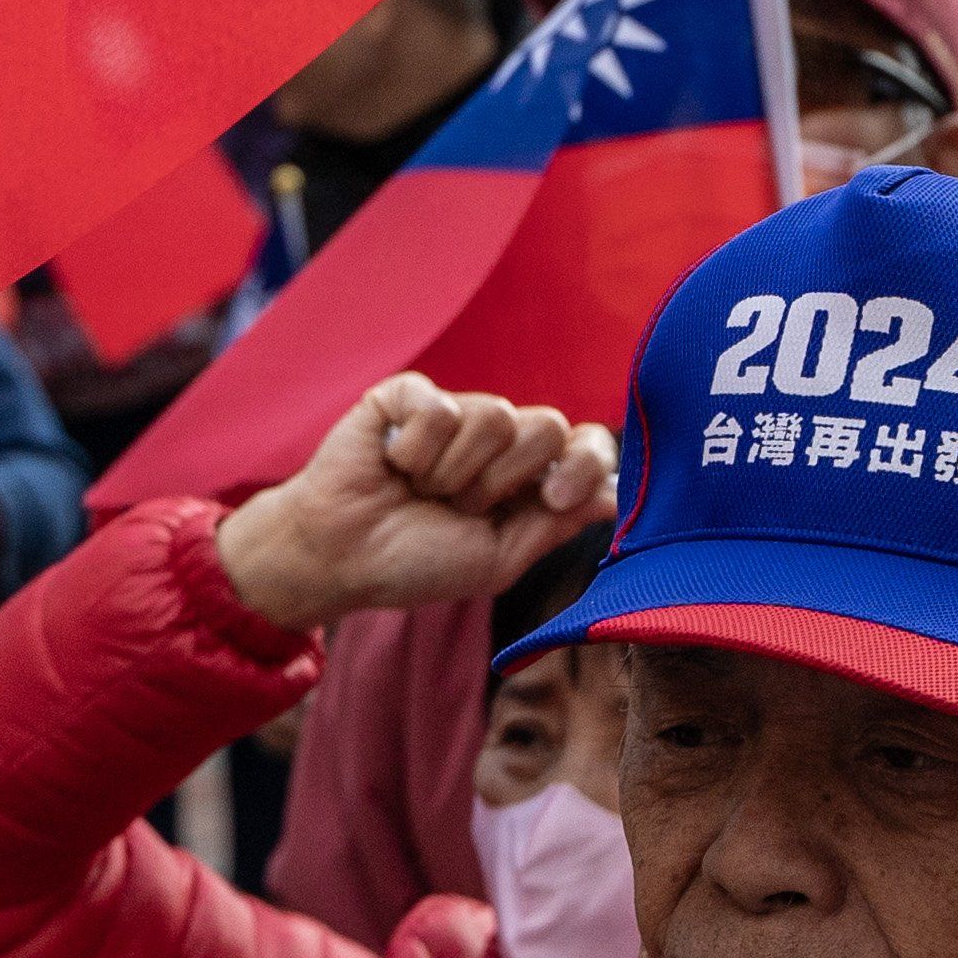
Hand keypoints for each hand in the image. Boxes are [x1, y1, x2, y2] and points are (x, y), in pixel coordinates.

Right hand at [212, 376, 615, 631]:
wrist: (341, 556)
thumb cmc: (415, 562)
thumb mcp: (498, 560)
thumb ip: (556, 524)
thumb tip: (616, 493)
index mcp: (528, 477)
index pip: (587, 446)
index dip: (584, 465)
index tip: (555, 498)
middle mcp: (499, 438)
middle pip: (547, 425)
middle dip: (505, 480)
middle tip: (461, 506)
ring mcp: (456, 412)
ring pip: (497, 415)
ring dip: (455, 473)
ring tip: (421, 489)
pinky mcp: (410, 395)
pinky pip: (443, 409)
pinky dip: (417, 452)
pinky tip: (394, 464)